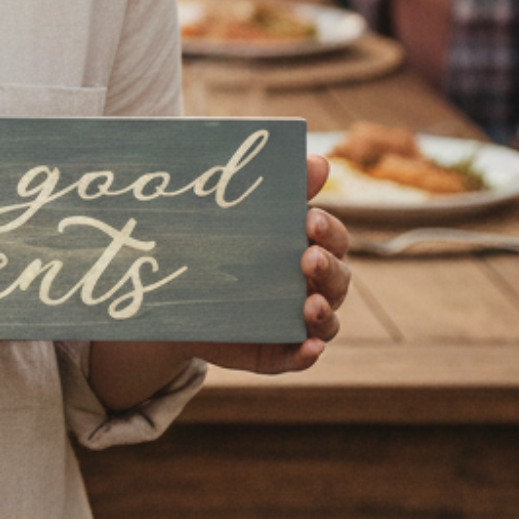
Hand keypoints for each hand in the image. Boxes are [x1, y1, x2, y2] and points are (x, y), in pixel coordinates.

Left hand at [193, 154, 350, 375]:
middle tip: (308, 257)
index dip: (329, 230)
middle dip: (329, 268)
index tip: (309, 219)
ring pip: (326, 322)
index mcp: (310, 249)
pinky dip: (306, 354)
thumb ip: (282, 191)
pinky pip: (297, 358)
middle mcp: (313, 288)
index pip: (334, 238)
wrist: (181, 292)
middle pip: (338, 280)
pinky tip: (308, 346)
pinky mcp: (277, 352)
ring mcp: (298, 323)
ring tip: (311, 305)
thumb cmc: (226, 243)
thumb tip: (318, 159)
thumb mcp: (247, 216)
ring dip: (324, 314)